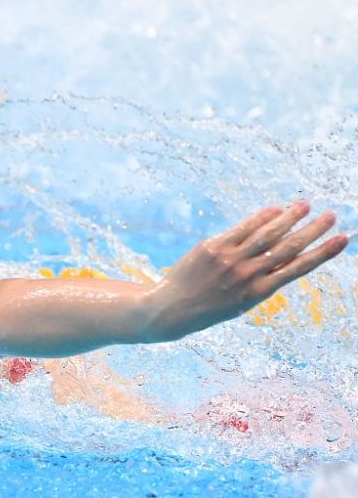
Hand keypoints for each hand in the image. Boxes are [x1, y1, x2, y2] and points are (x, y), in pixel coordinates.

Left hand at [143, 201, 347, 341]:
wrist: (173, 308)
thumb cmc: (210, 306)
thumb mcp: (241, 301)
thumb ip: (261, 279)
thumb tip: (278, 252)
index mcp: (260, 292)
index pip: (298, 268)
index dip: (322, 253)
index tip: (342, 240)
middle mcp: (248, 275)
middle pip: (288, 247)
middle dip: (312, 230)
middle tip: (331, 216)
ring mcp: (231, 259)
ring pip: (267, 234)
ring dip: (290, 217)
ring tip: (306, 205)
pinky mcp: (213, 247)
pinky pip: (242, 228)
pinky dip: (260, 218)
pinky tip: (275, 209)